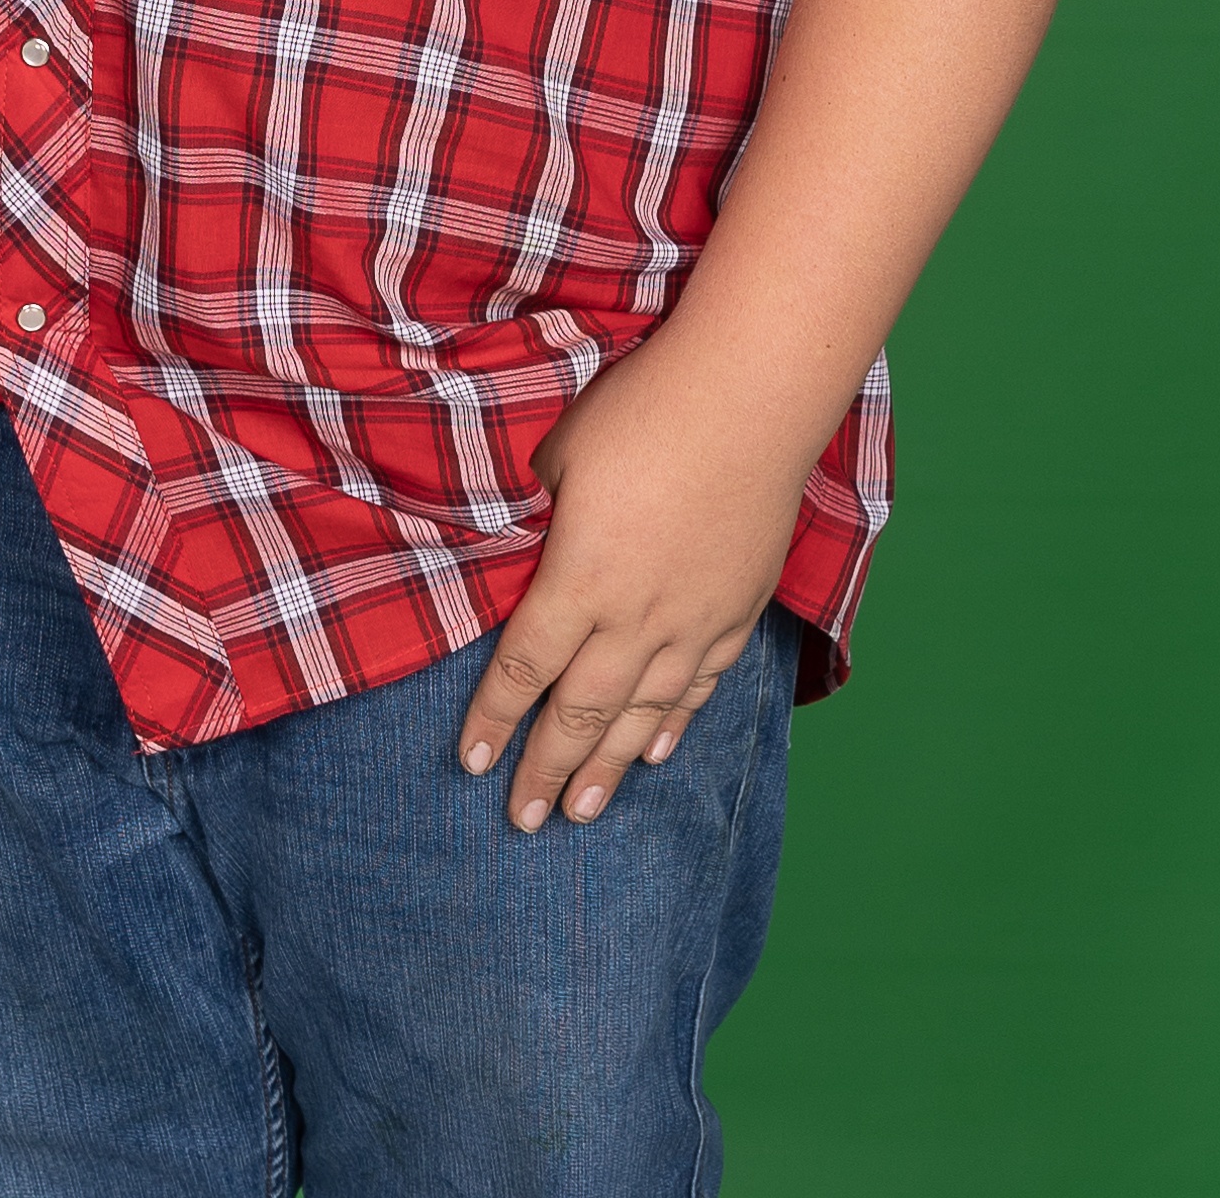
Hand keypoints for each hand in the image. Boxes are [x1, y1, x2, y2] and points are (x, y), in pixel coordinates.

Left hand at [456, 331, 813, 829]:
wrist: (749, 398)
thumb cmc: (642, 411)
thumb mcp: (560, 455)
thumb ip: (541, 519)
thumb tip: (527, 550)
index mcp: (578, 580)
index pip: (523, 669)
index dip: (493, 721)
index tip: (470, 763)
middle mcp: (634, 618)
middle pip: (580, 712)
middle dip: (545, 769)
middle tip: (523, 820)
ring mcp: (693, 620)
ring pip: (643, 715)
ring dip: (607, 768)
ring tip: (582, 813)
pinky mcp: (738, 609)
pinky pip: (700, 684)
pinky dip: (674, 724)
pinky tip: (656, 750)